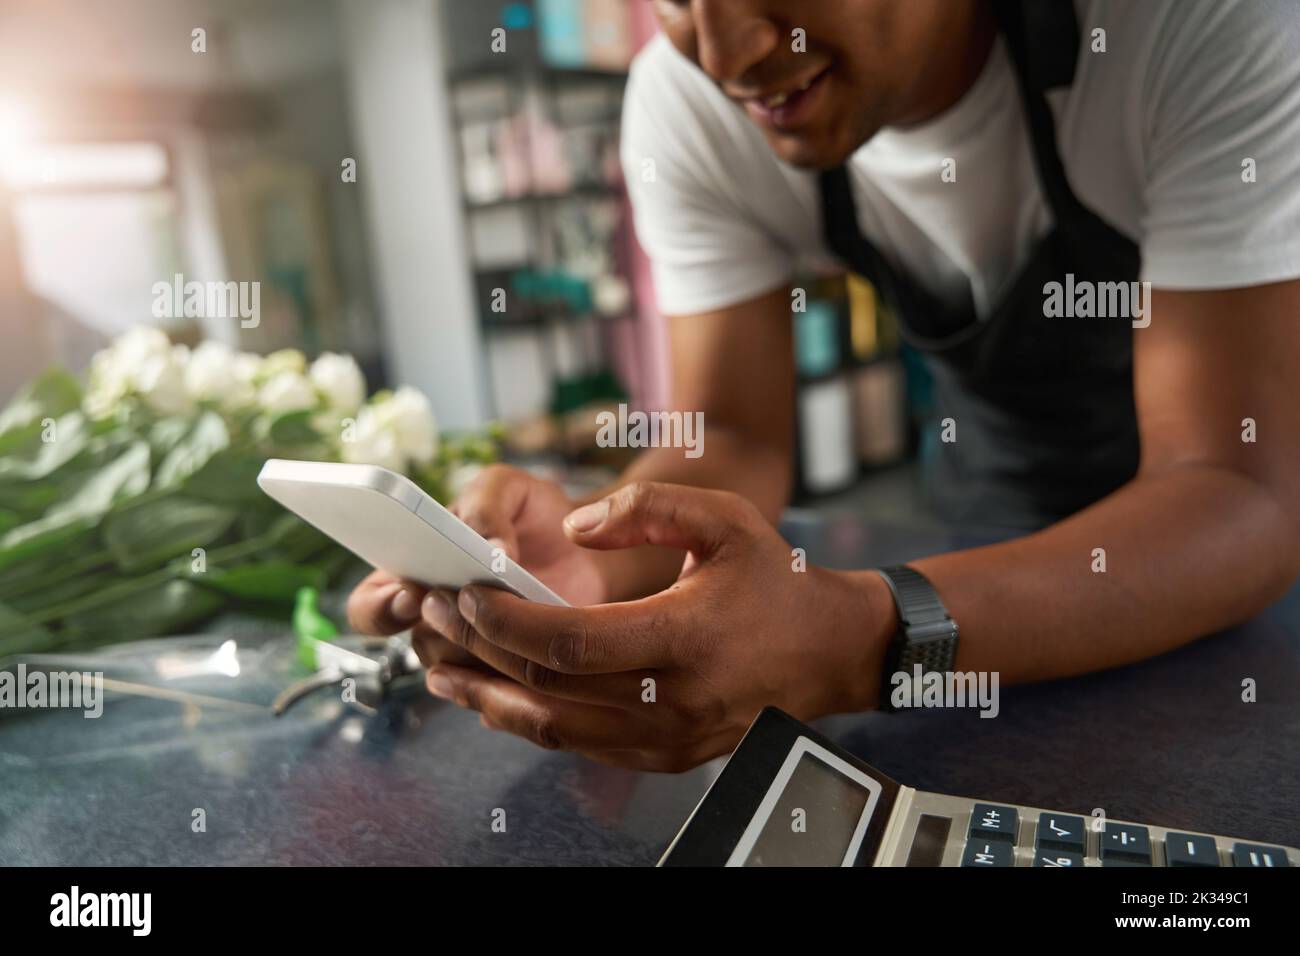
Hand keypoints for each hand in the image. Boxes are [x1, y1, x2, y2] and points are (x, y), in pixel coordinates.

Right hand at [347, 465, 607, 664]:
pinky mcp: (515, 667)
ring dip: (485, 641)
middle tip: (463, 607)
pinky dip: (518, 664)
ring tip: (520, 610)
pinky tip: (540, 638)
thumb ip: (487, 504)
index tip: (411, 593)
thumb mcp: (507, 488)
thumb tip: (491, 548)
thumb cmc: (534, 514)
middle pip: (415, 643)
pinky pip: (504, 685)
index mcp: (415, 572)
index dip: (380, 607)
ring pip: (462, 667)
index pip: (369, 605)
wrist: (588, 546)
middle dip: (434, 630)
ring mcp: (475, 646)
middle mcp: (437, 616)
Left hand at [416, 481, 897, 771]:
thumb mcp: (723, 518)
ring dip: (486, 696)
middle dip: (479, 649)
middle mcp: (672, 699)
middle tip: (433, 618)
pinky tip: (494, 698)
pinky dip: (528, 722)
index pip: (569, 640)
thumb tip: (571, 530)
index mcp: (683, 636)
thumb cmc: (774, 580)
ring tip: (439, 667)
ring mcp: (667, 738)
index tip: (463, 592)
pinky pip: (580, 745)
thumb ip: (646, 507)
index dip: (505, 619)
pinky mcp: (665, 756)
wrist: (828, 651)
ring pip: (554, 728)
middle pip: (548, 686)